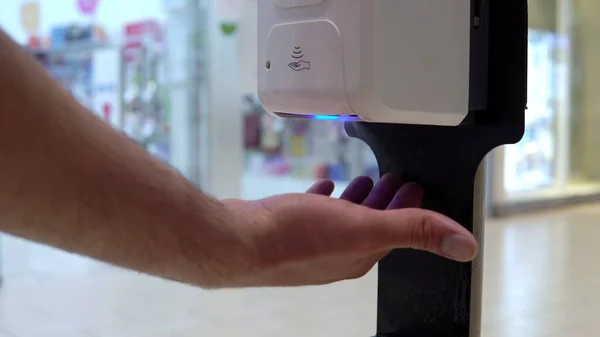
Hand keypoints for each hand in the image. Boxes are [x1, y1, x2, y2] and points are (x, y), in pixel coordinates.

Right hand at [218, 174, 476, 287]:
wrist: (237, 242)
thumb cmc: (292, 236)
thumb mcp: (363, 226)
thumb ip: (414, 230)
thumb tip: (463, 245)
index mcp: (360, 254)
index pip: (397, 231)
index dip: (410, 208)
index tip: (417, 186)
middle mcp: (337, 254)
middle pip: (372, 225)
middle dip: (386, 201)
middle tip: (395, 179)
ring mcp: (311, 245)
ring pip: (344, 220)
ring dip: (357, 201)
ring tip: (361, 180)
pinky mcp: (287, 233)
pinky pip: (315, 216)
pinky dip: (326, 202)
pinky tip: (323, 189)